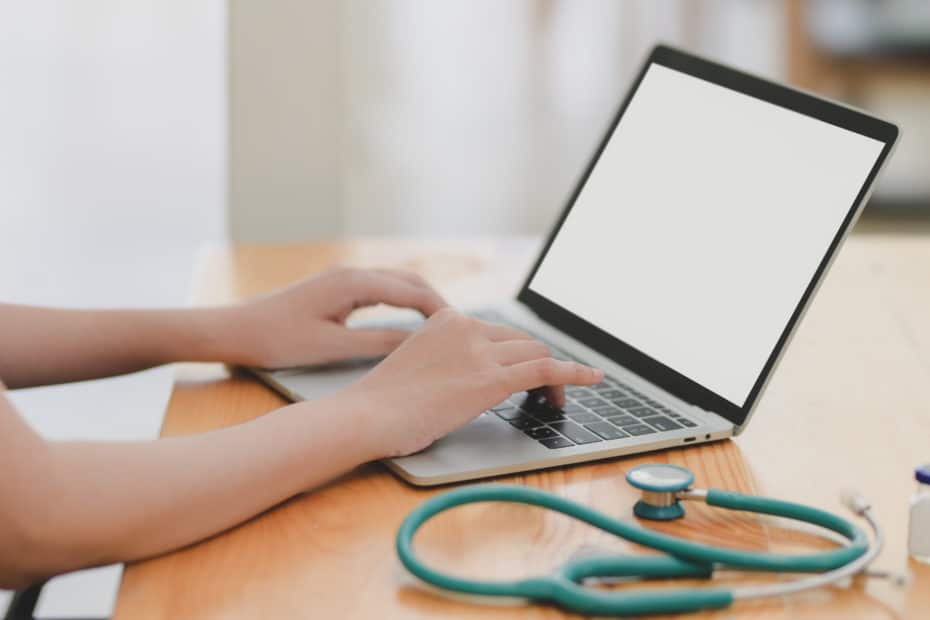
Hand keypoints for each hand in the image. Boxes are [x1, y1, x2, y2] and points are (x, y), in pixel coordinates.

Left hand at [229, 268, 447, 367]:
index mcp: (353, 282)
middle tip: (460, 328)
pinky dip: (402, 302)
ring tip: (442, 326)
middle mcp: (351, 273)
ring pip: (395, 282)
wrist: (235, 330)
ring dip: (420, 300)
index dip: (440, 310)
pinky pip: (380, 289)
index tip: (462, 329)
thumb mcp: (332, 347)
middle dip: (436, 301)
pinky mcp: (336, 288)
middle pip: (408, 280)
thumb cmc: (277, 339)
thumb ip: (377, 343)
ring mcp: (343, 278)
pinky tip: (409, 319)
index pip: (411, 291)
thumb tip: (417, 344)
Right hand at [335, 308, 603, 457]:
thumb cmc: (383, 404)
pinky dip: (574, 373)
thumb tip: (468, 379)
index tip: (528, 371)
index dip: (520, 354)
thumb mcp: (417, 366)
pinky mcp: (490, 378)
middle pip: (523, 341)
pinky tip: (593, 379)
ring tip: (558, 399)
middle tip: (546, 391)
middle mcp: (467, 327)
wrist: (367, 416)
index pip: (500, 333)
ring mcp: (480, 351)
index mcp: (448, 320)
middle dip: (539, 363)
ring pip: (536, 354)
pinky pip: (545, 369)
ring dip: (556, 375)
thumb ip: (446, 362)